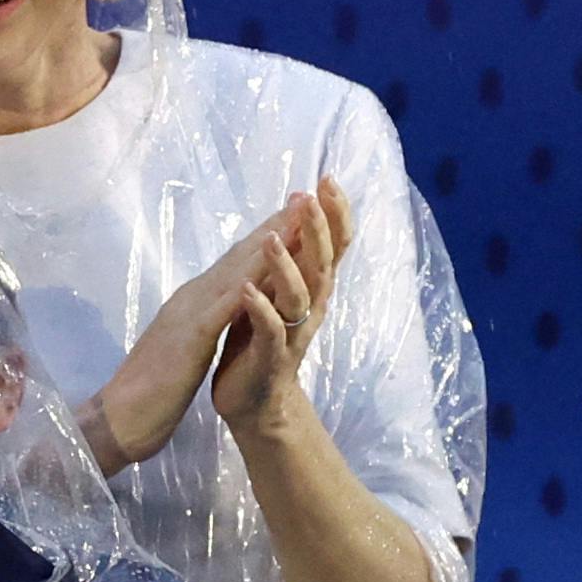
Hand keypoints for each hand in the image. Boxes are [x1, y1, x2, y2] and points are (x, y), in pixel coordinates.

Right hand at [81, 179, 347, 468]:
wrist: (121, 416)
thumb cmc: (150, 386)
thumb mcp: (184, 345)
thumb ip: (198, 320)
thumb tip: (215, 305)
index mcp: (193, 303)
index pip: (234, 264)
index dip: (264, 237)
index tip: (292, 213)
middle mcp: (192, 298)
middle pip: (238, 257)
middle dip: (272, 227)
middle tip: (302, 196)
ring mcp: (189, 314)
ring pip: (234, 272)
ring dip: (266, 243)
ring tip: (295, 217)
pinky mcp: (191, 338)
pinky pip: (222, 307)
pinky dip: (244, 285)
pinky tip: (265, 268)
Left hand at [209, 180, 351, 430]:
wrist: (255, 403)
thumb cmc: (261, 343)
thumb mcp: (277, 296)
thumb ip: (289, 264)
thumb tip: (294, 220)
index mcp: (309, 291)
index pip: (329, 246)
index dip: (333, 214)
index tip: (328, 178)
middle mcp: (309, 309)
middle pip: (321, 263)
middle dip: (317, 229)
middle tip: (310, 196)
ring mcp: (293, 334)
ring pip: (298, 295)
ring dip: (286, 265)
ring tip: (275, 238)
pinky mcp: (270, 359)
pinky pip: (271, 332)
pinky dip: (260, 310)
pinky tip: (248, 291)